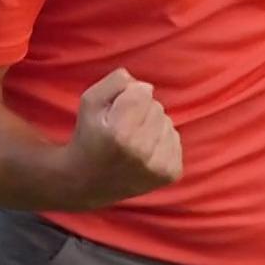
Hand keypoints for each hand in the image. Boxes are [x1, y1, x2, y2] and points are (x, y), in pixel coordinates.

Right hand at [61, 67, 182, 208]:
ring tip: (133, 140)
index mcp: (119, 133)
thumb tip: (145, 87)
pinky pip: (176, 140)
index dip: (129, 95)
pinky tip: (145, 152)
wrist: (88, 182)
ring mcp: (158, 165)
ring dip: (153, 126)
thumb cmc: (88, 137)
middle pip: (157, 107)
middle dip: (141, 111)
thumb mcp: (89, 102)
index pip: (143, 92)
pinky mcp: (170, 174)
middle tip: (123, 128)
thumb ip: (115, 82)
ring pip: (168, 123)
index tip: (117, 109)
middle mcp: (141, 151)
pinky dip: (162, 141)